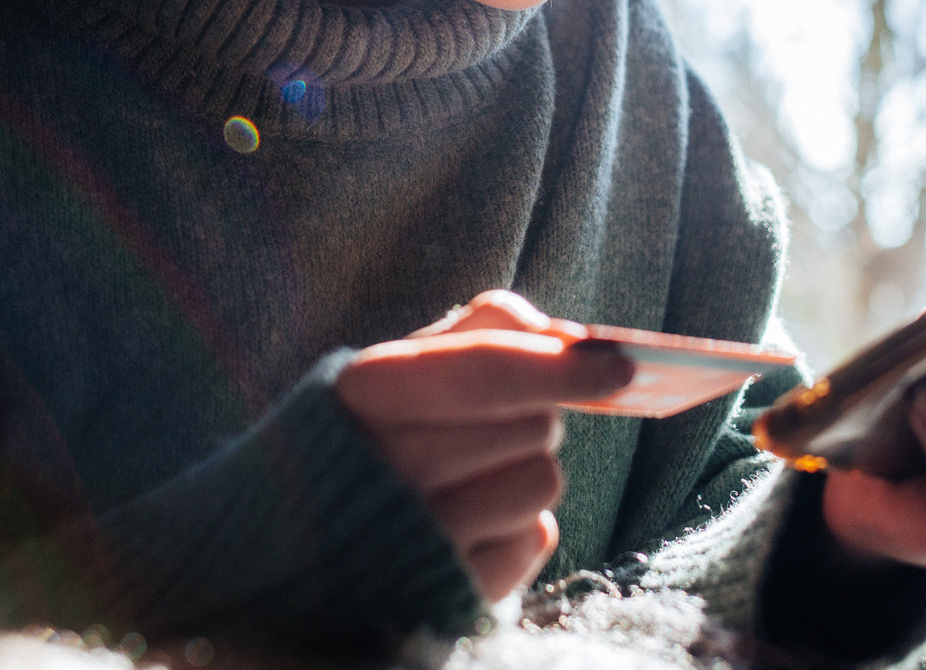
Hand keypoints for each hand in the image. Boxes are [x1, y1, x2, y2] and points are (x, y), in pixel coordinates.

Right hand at [334, 291, 632, 600]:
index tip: (623, 366)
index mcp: (363, 393)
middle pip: (532, 423)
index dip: (561, 365)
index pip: (485, 370)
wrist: (302, 546)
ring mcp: (417, 539)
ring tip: (475, 476)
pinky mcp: (451, 594)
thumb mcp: (401, 368)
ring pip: (544, 480)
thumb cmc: (373, 436)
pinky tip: (473, 524)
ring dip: (528, 470)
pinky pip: (537, 538)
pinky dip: (519, 525)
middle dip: (535, 413)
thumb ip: (481, 332)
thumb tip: (567, 336)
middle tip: (491, 424)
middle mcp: (384, 469)